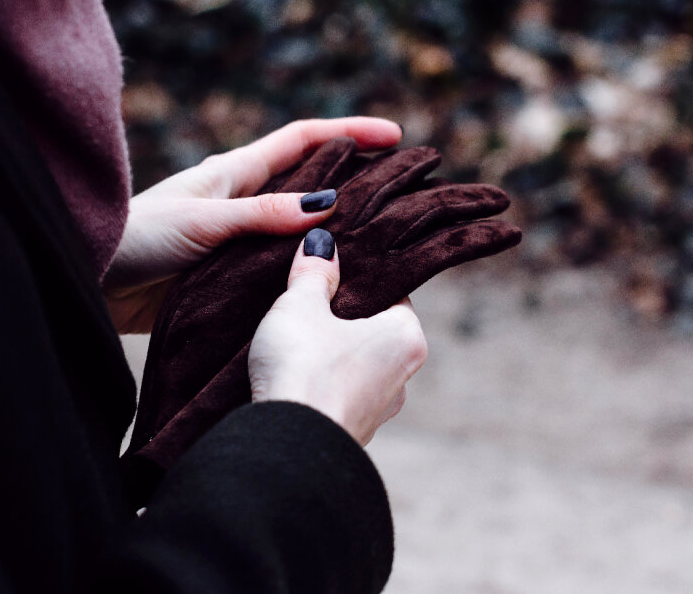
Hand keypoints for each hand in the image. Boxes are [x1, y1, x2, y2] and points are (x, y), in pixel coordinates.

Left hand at [103, 118, 401, 332]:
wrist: (88, 282)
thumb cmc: (133, 238)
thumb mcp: (203, 221)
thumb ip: (263, 215)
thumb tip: (328, 204)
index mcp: (233, 174)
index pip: (303, 141)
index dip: (349, 133)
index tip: (394, 137)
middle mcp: (242, 203)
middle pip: (309, 182)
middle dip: (356, 180)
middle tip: (402, 192)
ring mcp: (238, 241)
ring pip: (298, 230)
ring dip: (335, 232)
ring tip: (383, 242)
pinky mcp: (228, 278)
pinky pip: (278, 270)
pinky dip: (306, 273)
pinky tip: (332, 286)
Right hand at [248, 230, 427, 445]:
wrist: (286, 449)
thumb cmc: (304, 368)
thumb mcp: (301, 306)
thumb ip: (314, 272)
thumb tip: (321, 243)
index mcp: (406, 338)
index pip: (392, 294)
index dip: (359, 280)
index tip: (332, 272)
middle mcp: (403, 377)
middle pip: (374, 331)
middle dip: (342, 318)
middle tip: (308, 302)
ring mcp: (379, 411)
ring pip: (356, 367)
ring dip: (331, 355)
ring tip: (295, 341)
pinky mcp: (352, 434)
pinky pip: (339, 396)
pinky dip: (321, 385)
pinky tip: (294, 377)